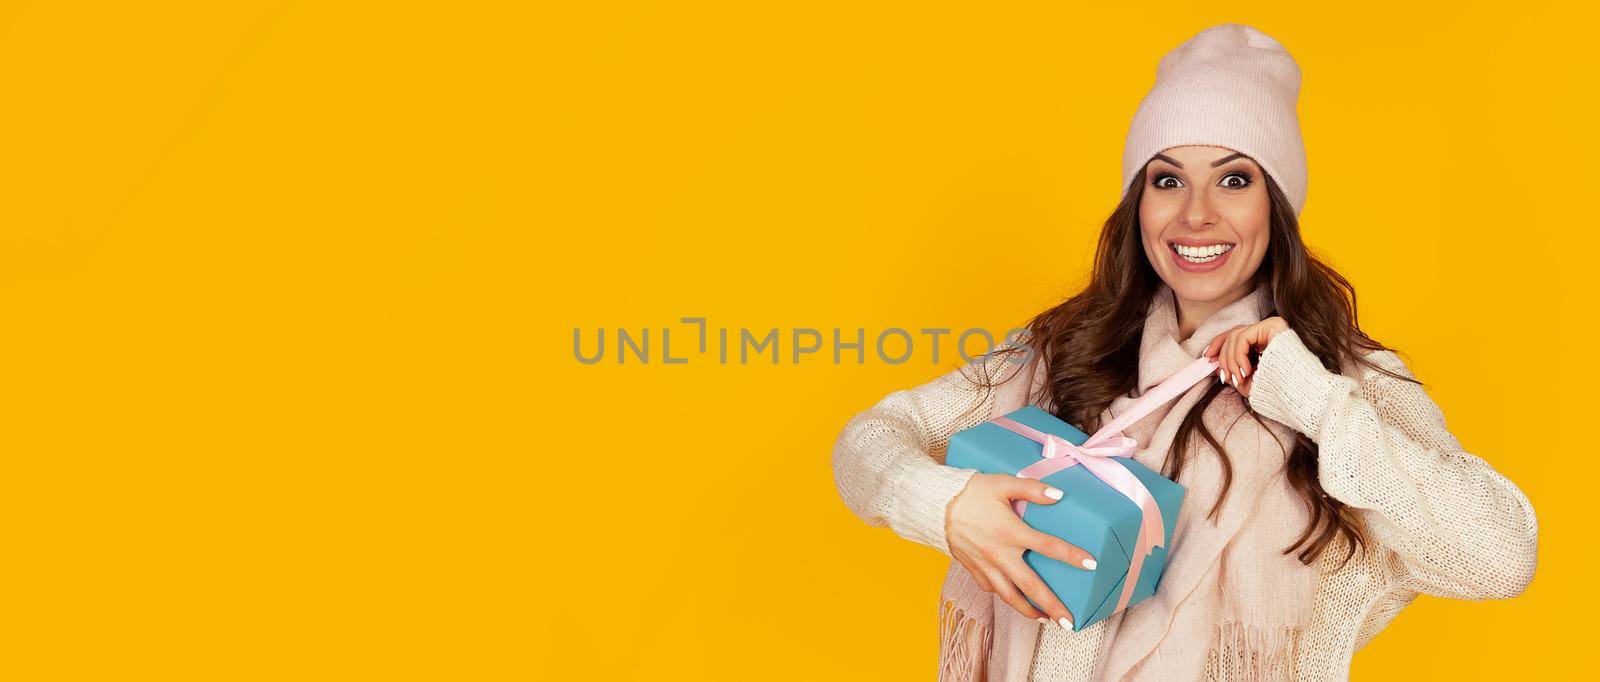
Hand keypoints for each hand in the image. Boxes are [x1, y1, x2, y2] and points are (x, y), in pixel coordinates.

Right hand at [943, 473, 1096, 628]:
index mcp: (1010, 532)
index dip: (1071, 556)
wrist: (936, 506)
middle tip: (1070, 622)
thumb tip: (1059, 495)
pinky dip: (1007, 598)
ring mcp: (986, 566)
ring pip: (1010, 596)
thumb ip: (1032, 489)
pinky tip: (1016, 600)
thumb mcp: (1002, 484)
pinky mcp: (974, 571)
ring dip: (1030, 611)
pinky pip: (993, 590)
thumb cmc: (971, 493)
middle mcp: (1000, 554)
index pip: (1048, 546)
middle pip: (1031, 586)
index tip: (1091, 564)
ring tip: (1046, 620)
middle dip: (1052, 606)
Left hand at [1202, 316, 1289, 397]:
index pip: (1235, 335)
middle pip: (1232, 334)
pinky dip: (1238, 355)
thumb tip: (1214, 364)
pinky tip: (1246, 370)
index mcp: (1263, 342)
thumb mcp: (1249, 382)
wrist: (1300, 392)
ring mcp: (1271, 326)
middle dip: (1223, 357)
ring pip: (1235, 335)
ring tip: (1239, 377)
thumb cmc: (1278, 390)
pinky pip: (1243, 337)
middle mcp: (1267, 331)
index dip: (1218, 345)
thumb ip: (1232, 371)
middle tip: (1226, 376)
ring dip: (1230, 360)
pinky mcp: (1273, 326)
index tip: (1208, 357)